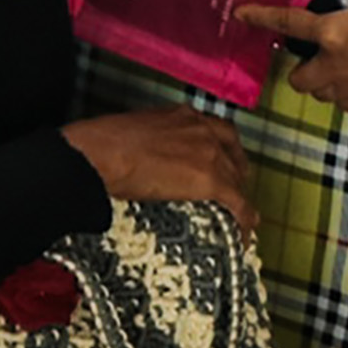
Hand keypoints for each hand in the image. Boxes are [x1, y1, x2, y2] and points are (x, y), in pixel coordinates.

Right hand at [59, 108, 254, 232]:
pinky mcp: (210, 179)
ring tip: (239, 213)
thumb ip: (151, 142)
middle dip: (235, 170)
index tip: (221, 158)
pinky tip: (245, 232)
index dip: (222, 147)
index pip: (215, 130)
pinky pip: (237, 202)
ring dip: (238, 195)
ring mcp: (210, 153)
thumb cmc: (103, 143)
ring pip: (236, 178)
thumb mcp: (135, 132)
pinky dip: (244, 217)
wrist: (102, 154)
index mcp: (183, 115)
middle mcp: (203, 129)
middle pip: (232, 152)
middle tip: (234, 187)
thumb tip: (145, 160)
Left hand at [241, 0, 347, 113]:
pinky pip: (347, 102)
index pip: (287, 25)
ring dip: (321, 81)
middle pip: (298, 78)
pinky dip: (346, 91)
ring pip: (321, 94)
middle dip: (299, 66)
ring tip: (339, 63)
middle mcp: (338, 66)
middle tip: (314, 50)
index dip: (261, 17)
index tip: (243, 14)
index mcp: (335, 33)